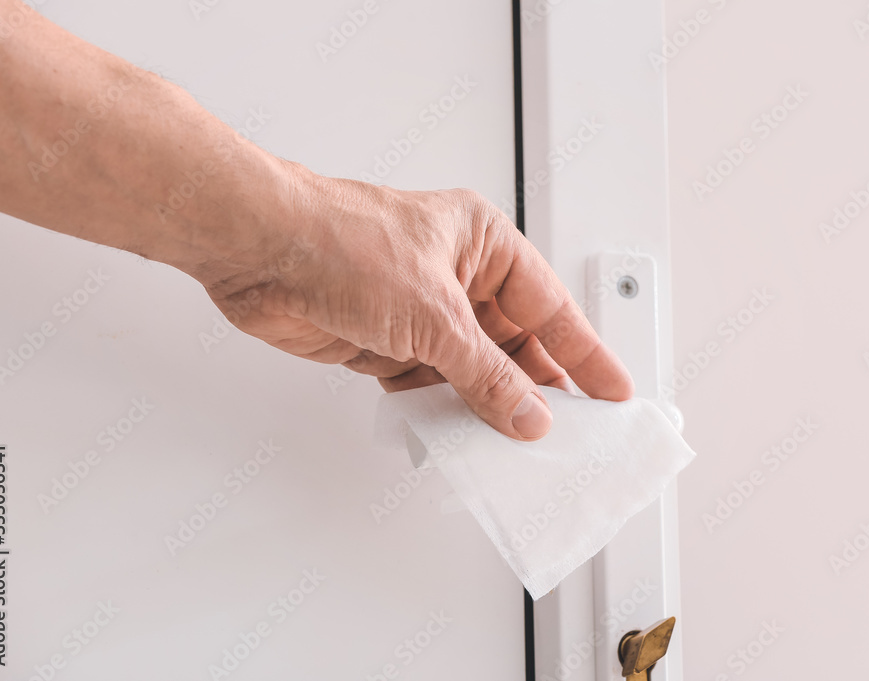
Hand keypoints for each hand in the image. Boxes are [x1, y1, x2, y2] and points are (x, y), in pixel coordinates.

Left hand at [200, 166, 633, 440]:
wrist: (257, 252)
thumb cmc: (340, 241)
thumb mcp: (434, 314)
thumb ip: (486, 373)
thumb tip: (528, 412)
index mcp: (482, 244)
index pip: (549, 306)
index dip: (583, 352)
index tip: (611, 390)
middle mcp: (454, 275)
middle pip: (512, 342)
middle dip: (535, 385)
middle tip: (571, 429)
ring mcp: (418, 309)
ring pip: (470, 369)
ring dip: (486, 404)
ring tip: (516, 442)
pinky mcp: (384, 340)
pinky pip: (428, 385)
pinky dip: (440, 410)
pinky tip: (458, 433)